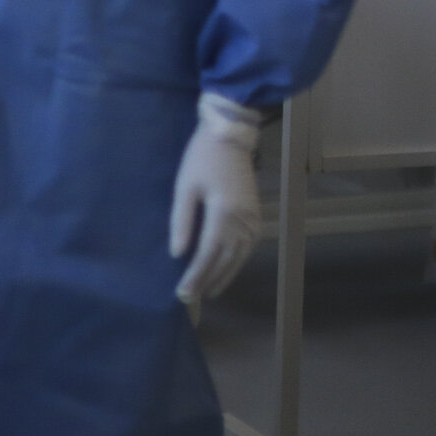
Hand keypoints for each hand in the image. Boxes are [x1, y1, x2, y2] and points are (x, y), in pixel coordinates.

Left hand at [170, 95, 264, 303]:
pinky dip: (235, 263)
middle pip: (225, 260)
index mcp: (224, 213)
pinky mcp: (257, 217)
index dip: (195, 276)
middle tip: (191, 299)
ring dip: (223, 276)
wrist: (231, 136)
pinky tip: (224, 270)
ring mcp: (254, 220)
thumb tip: (178, 254)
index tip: (182, 293)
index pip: (208, 254)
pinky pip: (247, 248)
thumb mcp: (185, 187)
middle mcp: (244, 222)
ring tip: (208, 292)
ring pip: (239, 258)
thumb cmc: (202, 158)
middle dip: (207, 281)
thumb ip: (182, 221)